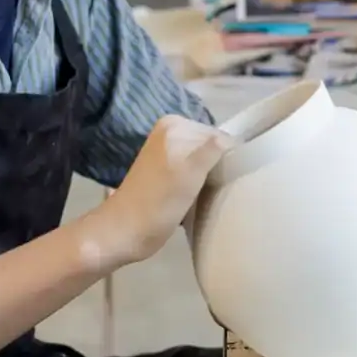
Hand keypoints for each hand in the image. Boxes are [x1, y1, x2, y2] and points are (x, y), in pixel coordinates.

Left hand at [82, 116, 231, 268]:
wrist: (124, 232)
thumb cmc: (158, 203)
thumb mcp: (190, 172)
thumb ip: (212, 149)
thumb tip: (231, 140)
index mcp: (175, 125)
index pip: (220, 136)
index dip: (228, 158)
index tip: (230, 182)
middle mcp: (171, 132)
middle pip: (212, 147)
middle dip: (219, 166)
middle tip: (220, 191)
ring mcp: (167, 152)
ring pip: (205, 160)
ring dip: (211, 177)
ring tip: (209, 196)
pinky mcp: (166, 171)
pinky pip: (195, 171)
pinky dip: (201, 182)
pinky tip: (199, 197)